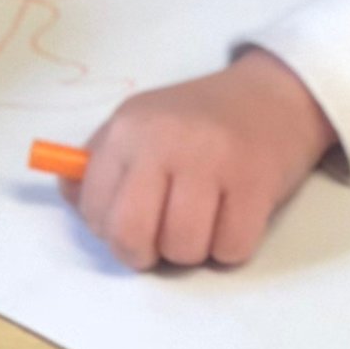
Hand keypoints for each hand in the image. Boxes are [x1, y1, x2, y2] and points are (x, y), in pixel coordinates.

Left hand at [72, 50, 335, 270]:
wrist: (278, 94)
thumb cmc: (202, 118)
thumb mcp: (141, 121)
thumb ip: (100, 161)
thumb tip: (72, 199)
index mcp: (129, 128)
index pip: (93, 208)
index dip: (108, 231)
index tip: (130, 224)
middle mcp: (166, 142)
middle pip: (132, 236)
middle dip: (143, 254)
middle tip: (160, 243)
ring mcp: (214, 162)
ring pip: (184, 250)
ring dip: (193, 251)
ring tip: (204, 222)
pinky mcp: (256, 184)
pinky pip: (231, 249)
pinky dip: (231, 248)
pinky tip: (234, 219)